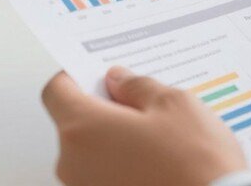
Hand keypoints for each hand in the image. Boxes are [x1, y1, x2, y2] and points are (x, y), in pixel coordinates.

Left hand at [42, 67, 246, 185]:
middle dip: (105, 110)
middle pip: (75, 123)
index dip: (77, 77)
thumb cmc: (194, 164)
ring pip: (92, 152)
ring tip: (161, 140)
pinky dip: (124, 166)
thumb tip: (120, 80)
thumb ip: (138, 86)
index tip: (99, 75)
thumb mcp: (174, 104)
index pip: (56, 91)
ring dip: (116, 140)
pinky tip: (159, 164)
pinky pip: (105, 176)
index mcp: (82, 128)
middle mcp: (73, 164)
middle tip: (144, 106)